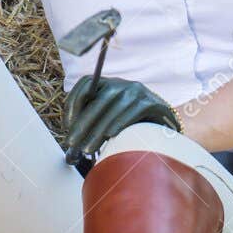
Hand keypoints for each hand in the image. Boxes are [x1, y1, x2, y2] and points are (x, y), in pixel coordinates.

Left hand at [63, 74, 179, 157]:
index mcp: (108, 84)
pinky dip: (120, 122)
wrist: (166, 131)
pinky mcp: (153, 102)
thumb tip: (70, 144)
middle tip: (71, 143)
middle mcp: (122, 84)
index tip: (66, 125)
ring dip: (98, 129)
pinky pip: (133, 111)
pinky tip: (110, 136)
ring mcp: (139, 91)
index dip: (72, 103)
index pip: (85, 83)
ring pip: (114, 106)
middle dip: (83, 123)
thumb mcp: (110, 121)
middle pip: (99, 99)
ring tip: (87, 149)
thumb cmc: (132, 130)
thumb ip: (93, 126)